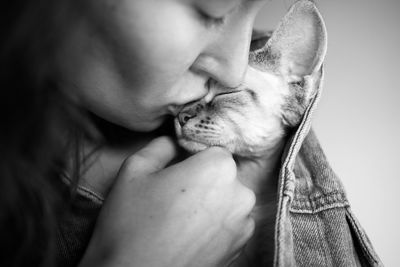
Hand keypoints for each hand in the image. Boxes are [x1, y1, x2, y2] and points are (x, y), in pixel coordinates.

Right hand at [79, 136, 254, 266]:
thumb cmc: (132, 224)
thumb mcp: (135, 170)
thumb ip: (160, 147)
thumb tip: (173, 142)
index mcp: (218, 167)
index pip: (212, 148)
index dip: (192, 156)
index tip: (175, 170)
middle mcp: (240, 192)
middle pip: (222, 173)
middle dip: (202, 178)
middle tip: (174, 195)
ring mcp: (244, 222)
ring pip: (227, 197)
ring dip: (210, 201)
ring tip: (181, 217)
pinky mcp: (240, 246)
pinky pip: (231, 221)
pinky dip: (216, 222)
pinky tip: (191, 232)